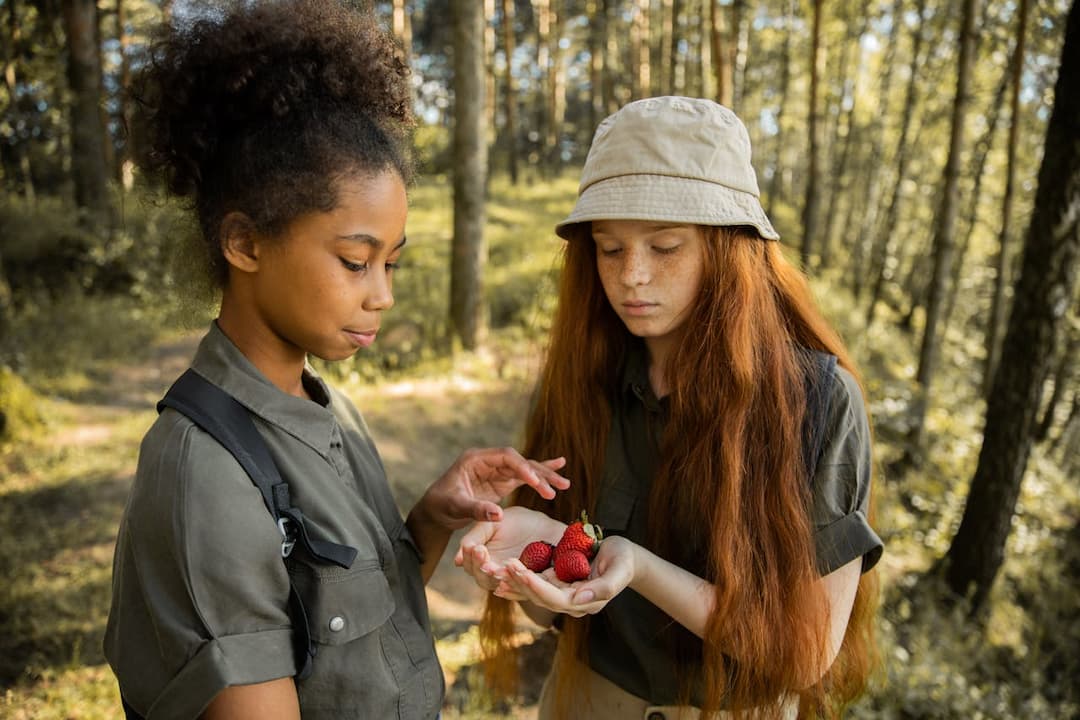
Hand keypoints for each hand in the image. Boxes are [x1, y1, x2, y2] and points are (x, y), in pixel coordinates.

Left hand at [419, 449, 568, 531]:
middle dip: (540, 472)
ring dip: (544, 477)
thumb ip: (477, 509)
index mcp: (476, 459)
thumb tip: (499, 514)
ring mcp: (496, 471)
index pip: (506, 457)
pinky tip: (558, 469)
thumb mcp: (456, 507)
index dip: (522, 467)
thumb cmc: (441, 505)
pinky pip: (524, 477)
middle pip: (520, 461)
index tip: (535, 482)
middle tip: (559, 486)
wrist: (436, 511)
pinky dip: (539, 476)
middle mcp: (489, 461)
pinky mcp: (501, 482)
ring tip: (565, 485)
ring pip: (525, 469)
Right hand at [455, 506, 565, 591]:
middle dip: (482, 567)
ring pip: (502, 586)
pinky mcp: (535, 586)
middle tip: (482, 553)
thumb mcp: (495, 523)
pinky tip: (517, 571)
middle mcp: (498, 576)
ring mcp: (516, 583)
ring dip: (499, 575)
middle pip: (483, 580)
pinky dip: (519, 581)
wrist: (551, 525)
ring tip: (498, 565)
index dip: (471, 559)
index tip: (475, 547)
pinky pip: (525, 588)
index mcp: (486, 563)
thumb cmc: (522, 522)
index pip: (471, 567)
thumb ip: (476, 537)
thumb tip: (457, 560)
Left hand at [491, 535, 639, 617]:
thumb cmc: (624, 560)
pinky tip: (502, 573)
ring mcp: (563, 593)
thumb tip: (579, 598)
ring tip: (495, 571)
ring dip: (515, 581)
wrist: (624, 556)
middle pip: (540, 597)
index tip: (520, 571)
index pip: (555, 599)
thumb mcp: (620, 570)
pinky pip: (535, 583)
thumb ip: (604, 587)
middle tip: (503, 566)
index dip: (536, 586)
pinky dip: (519, 578)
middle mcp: (570, 602)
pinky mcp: (557, 583)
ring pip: (534, 591)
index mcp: (584, 602)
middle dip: (520, 582)